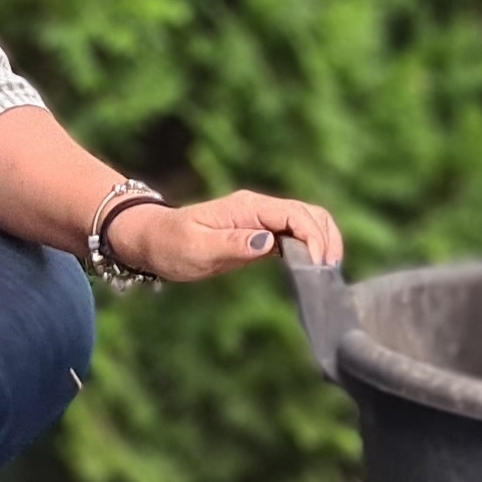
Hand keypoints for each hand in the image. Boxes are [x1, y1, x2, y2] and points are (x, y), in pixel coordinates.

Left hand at [108, 189, 344, 284]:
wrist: (152, 241)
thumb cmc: (170, 245)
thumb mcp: (197, 249)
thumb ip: (233, 244)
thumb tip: (270, 242)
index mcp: (248, 207)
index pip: (295, 214)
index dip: (314, 238)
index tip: (319, 267)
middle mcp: (259, 208)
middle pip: (310, 213)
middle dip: (327, 238)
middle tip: (330, 272)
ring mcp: (261, 220)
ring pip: (307, 221)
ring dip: (323, 242)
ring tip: (326, 273)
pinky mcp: (260, 234)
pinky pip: (295, 235)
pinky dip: (310, 248)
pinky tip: (312, 270)